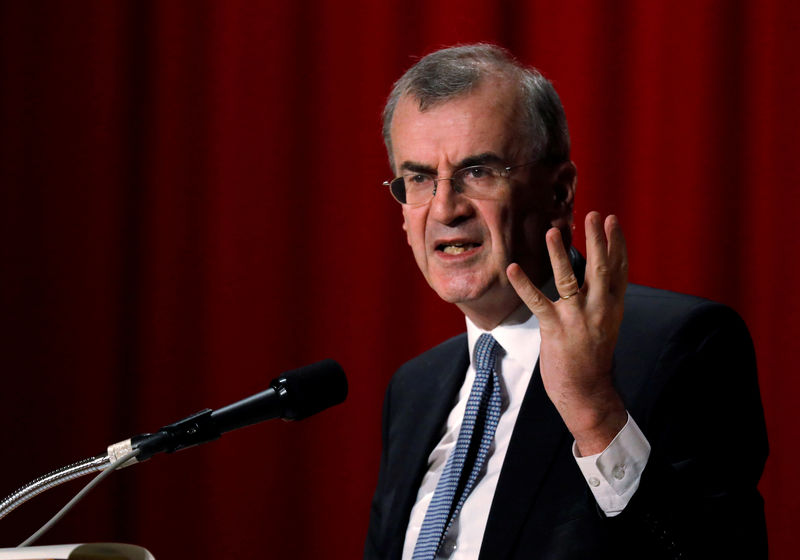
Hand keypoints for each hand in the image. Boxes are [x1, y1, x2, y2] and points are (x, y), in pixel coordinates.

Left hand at [507, 212, 627, 455]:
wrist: (588, 391)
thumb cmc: (592, 357)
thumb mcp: (605, 325)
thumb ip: (601, 300)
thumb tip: (595, 276)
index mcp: (612, 307)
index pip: (618, 269)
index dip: (616, 243)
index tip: (611, 220)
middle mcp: (599, 309)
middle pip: (600, 268)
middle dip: (597, 240)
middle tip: (593, 214)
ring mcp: (578, 318)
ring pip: (569, 279)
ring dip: (559, 254)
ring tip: (552, 231)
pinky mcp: (556, 329)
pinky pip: (537, 301)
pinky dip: (524, 284)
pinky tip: (513, 268)